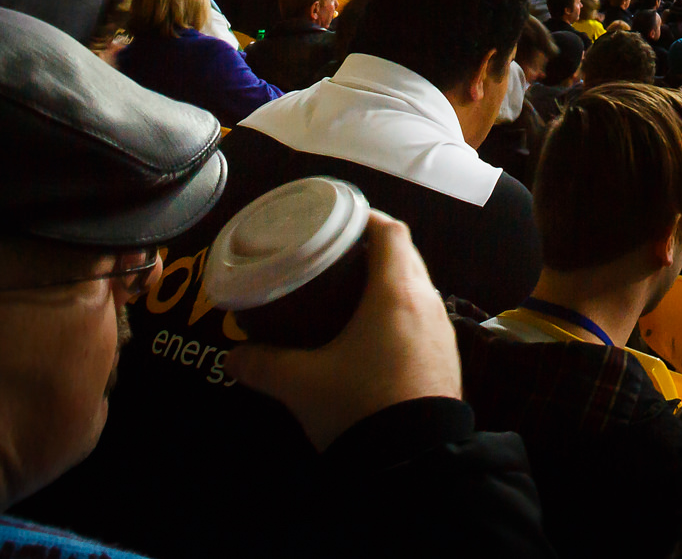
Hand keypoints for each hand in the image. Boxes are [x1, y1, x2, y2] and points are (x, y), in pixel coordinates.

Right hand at [226, 213, 460, 449]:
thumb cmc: (359, 406)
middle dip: (371, 251)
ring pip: (416, 288)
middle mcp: (428, 301)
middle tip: (332, 258)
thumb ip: (264, 365)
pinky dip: (399, 312)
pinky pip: (422, 318)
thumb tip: (234, 356)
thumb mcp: (301, 384)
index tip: (337, 221)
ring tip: (347, 294)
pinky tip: (372, 335)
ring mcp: (442, 331)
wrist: (416, 462)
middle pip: (404, 256)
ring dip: (387, 283)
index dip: (365, 218)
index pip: (391, 231)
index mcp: (397, 291)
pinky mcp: (447, 358)